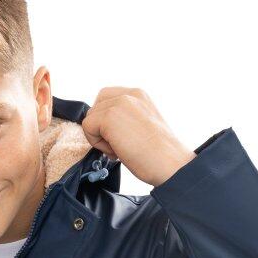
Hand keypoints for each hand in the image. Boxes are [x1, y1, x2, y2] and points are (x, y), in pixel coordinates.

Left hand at [79, 88, 196, 186]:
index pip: (107, 99)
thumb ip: (124, 118)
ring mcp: (119, 103)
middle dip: (101, 129)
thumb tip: (103, 128)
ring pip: (90, 118)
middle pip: (95, 107)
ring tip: (121, 149)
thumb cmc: (159, 153)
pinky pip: (87, 128)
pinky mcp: (109, 116)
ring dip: (101, 138)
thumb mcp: (142, 125)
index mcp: (138, 95)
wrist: (170, 163)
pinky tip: (116, 151)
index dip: (107, 121)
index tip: (122, 137)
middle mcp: (129, 94)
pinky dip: (98, 144)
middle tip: (119, 145)